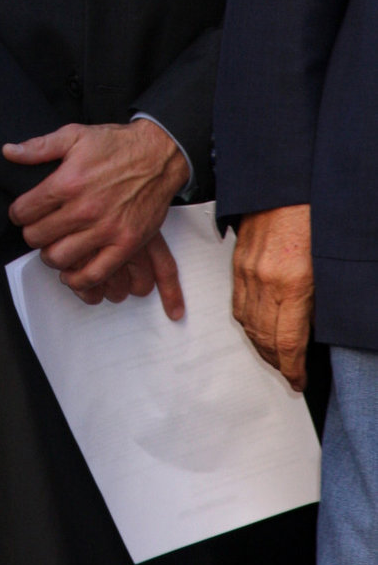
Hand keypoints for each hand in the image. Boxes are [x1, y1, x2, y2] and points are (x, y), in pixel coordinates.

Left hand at [3, 119, 189, 311]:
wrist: (158, 155)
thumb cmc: (117, 145)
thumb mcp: (73, 135)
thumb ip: (38, 146)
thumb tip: (8, 152)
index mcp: (67, 182)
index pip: (24, 211)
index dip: (18, 213)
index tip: (22, 213)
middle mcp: (84, 209)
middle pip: (38, 237)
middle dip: (32, 234)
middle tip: (37, 230)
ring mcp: (106, 229)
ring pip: (60, 258)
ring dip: (50, 255)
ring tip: (53, 247)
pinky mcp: (126, 243)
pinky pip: (95, 274)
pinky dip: (78, 280)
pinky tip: (71, 273)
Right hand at [232, 204, 312, 391]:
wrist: (284, 184)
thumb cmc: (312, 217)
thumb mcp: (327, 266)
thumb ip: (317, 301)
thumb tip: (312, 329)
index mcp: (293, 284)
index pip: (288, 343)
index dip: (292, 370)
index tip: (298, 381)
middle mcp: (265, 281)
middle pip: (264, 339)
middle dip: (276, 363)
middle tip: (288, 374)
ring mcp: (247, 272)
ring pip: (246, 324)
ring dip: (259, 347)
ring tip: (272, 358)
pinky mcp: (237, 262)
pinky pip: (236, 304)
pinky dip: (245, 324)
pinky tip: (254, 330)